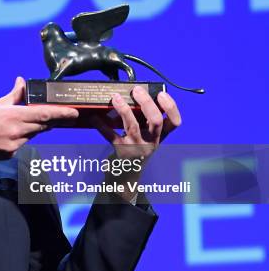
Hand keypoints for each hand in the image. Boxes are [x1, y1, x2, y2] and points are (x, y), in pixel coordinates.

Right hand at [0, 77, 78, 160]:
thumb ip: (13, 95)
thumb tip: (21, 82)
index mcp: (13, 116)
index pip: (44, 114)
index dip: (61, 114)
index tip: (74, 112)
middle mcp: (16, 132)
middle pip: (41, 125)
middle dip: (48, 120)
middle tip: (56, 114)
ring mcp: (13, 145)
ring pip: (31, 135)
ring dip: (31, 128)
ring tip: (16, 122)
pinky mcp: (8, 154)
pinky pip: (21, 144)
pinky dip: (19, 137)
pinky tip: (5, 134)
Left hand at [91, 86, 181, 200]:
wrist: (125, 179)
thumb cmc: (134, 152)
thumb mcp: (145, 139)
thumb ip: (144, 122)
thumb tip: (132, 97)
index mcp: (159, 137)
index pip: (175, 123)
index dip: (171, 107)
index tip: (161, 94)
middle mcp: (151, 142)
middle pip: (156, 120)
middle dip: (146, 102)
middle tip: (136, 90)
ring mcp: (136, 148)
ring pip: (133, 126)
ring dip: (124, 109)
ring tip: (115, 97)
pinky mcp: (120, 152)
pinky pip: (110, 135)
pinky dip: (101, 125)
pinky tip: (94, 118)